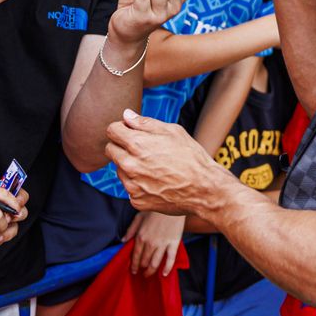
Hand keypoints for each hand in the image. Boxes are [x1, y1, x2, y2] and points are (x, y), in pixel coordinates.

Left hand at [106, 110, 224, 216]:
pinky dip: (138, 184)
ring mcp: (132, 185)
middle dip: (122, 146)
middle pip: (111, 150)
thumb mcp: (173, 131)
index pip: (112, 131)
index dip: (121, 129)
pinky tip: (156, 181)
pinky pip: (129, 188)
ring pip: (119, 169)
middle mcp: (130, 165)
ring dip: (130, 166)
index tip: (131, 132)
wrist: (204, 189)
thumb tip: (126, 115)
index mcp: (137, 144)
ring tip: (153, 167)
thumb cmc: (191, 156)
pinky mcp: (136, 201)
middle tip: (143, 149)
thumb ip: (145, 123)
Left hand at [124, 211, 185, 276]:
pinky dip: (167, 269)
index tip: (133, 270)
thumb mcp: (139, 216)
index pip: (135, 255)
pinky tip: (164, 274)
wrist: (171, 203)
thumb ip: (131, 229)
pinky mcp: (173, 244)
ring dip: (151, 271)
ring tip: (148, 275)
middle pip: (145, 261)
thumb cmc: (155, 208)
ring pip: (155, 263)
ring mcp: (162, 244)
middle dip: (142, 269)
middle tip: (141, 273)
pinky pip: (170, 260)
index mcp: (141, 236)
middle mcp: (150, 243)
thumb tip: (123, 240)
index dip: (134, 265)